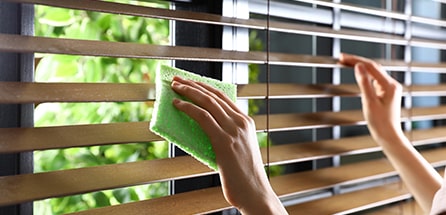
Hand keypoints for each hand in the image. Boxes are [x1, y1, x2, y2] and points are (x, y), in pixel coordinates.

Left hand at [171, 76, 287, 214]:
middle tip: (177, 79)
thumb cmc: (244, 176)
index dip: (204, 86)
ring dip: (188, 91)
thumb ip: (225, 135)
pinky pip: (203, 117)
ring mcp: (234, 130)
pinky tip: (178, 105)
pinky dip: (188, 108)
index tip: (191, 81)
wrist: (254, 193)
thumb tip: (202, 128)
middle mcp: (242, 122)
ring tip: (174, 87)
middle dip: (193, 84)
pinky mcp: (224, 140)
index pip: (223, 96)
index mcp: (246, 122)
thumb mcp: (237, 148)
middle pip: (214, 95)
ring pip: (207, 102)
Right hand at [339, 53, 443, 212]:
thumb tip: (358, 67)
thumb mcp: (369, 102)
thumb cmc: (380, 123)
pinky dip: (364, 75)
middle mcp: (391, 85)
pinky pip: (374, 80)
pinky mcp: (385, 93)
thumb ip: (364, 83)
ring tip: (346, 63)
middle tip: (341, 58)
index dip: (355, 60)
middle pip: (372, 67)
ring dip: (360, 67)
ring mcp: (389, 89)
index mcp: (389, 85)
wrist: (388, 136)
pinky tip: (357, 74)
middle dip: (357, 61)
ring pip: (373, 72)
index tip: (342, 58)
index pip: (370, 66)